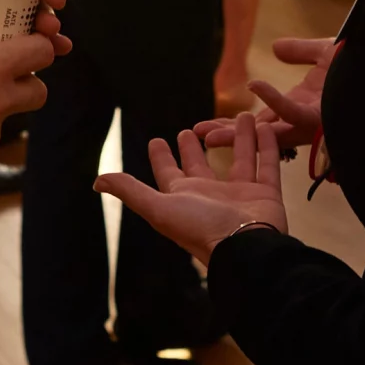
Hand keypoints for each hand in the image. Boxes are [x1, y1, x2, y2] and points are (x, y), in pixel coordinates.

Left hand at [96, 115, 291, 264]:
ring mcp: (241, 194)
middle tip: (190, 128)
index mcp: (184, 197)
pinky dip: (267, 147)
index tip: (156, 140)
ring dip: (240, 138)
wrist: (245, 248)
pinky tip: (266, 127)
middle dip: (195, 147)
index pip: (169, 172)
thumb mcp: (159, 209)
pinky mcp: (266, 194)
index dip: (161, 157)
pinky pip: (267, 165)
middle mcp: (211, 194)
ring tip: (242, 116)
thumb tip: (97, 181)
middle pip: (202, 166)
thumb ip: (131, 192)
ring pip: (240, 159)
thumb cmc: (200, 228)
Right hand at [197, 36, 334, 157]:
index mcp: (299, 108)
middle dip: (227, 135)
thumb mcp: (323, 53)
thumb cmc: (357, 66)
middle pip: (257, 135)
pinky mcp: (319, 117)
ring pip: (267, 135)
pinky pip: (291, 112)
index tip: (207, 124)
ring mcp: (309, 123)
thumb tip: (275, 47)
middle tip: (197, 135)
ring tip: (209, 137)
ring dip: (238, 135)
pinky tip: (254, 86)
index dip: (234, 123)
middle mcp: (301, 121)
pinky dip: (272, 100)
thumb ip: (299, 51)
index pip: (260, 121)